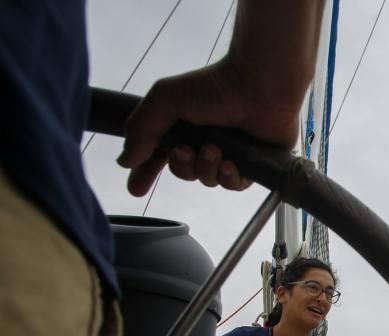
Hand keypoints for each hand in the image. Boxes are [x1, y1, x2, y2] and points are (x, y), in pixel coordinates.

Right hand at [117, 58, 300, 195]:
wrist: (258, 88)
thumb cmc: (214, 87)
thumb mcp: (165, 100)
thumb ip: (142, 129)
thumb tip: (124, 159)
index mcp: (181, 126)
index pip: (157, 156)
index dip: (145, 173)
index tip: (136, 189)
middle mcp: (203, 141)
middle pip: (183, 171)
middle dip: (182, 165)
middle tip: (188, 150)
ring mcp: (229, 153)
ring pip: (208, 180)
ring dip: (207, 168)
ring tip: (216, 149)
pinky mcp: (252, 163)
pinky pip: (234, 185)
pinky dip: (229, 177)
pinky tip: (231, 163)